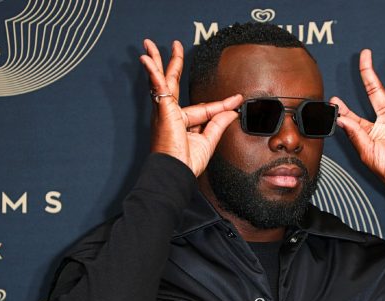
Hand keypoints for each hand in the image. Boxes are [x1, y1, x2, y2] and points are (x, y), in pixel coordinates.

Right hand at [139, 40, 242, 176]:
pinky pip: (157, 85)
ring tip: (150, 44)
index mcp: (182, 122)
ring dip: (158, 60)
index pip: (205, 108)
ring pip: (162, 79)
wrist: (175, 172)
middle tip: (174, 46)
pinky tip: (147, 59)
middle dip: (173, 64)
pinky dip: (153, 71)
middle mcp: (171, 114)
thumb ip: (219, 123)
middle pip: (173, 83)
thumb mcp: (208, 141)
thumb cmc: (185, 163)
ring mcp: (164, 110)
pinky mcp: (162, 109)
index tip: (237, 99)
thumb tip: (232, 110)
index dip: (223, 104)